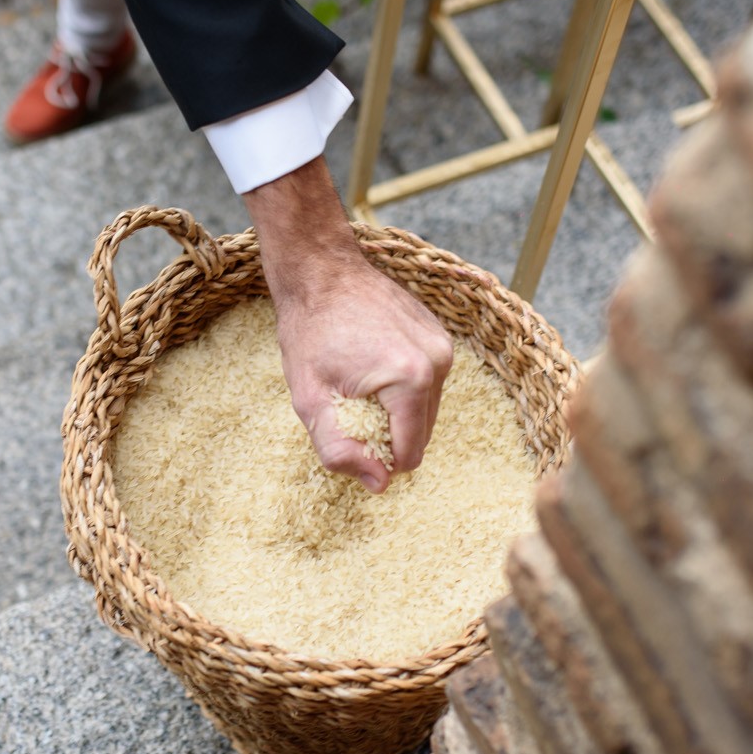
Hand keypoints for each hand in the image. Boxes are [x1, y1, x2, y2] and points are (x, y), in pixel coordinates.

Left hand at [244, 159, 453, 492]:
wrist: (321, 268)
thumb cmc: (309, 331)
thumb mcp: (310, 399)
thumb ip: (339, 450)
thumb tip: (378, 484)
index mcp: (411, 381)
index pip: (409, 454)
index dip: (376, 458)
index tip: (347, 432)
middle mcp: (438, 362)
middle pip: (422, 434)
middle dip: (387, 433)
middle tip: (349, 406)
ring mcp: (443, 346)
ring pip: (426, 410)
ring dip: (394, 411)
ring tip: (359, 382)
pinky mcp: (440, 335)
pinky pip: (427, 383)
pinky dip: (402, 387)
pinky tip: (370, 363)